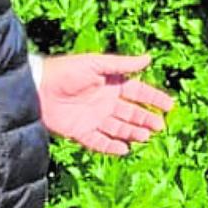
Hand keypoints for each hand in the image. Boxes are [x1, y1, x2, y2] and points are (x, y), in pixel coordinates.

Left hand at [39, 53, 173, 154]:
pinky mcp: (80, 132)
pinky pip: (99, 142)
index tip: (169, 106)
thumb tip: (149, 58)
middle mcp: (105, 102)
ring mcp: (94, 118)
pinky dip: (112, 147)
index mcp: (110, 84)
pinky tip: (124, 150)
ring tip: (146, 136)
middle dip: (146, 118)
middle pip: (131, 112)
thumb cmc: (67, 70)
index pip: (137, 92)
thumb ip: (122, 64)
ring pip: (119, 128)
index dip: (153, 98)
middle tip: (160, 126)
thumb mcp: (96, 64)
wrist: (38, 88)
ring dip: (133, 132)